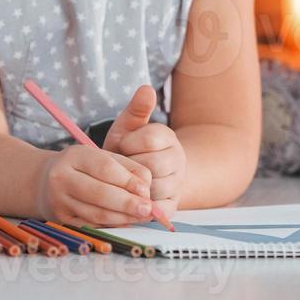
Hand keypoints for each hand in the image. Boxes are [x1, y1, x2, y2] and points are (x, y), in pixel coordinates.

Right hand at [36, 144, 154, 227]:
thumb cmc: (81, 167)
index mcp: (74, 156)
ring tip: (142, 217)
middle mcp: (62, 178)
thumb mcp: (101, 157)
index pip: (105, 168)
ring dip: (123, 218)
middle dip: (128, 203)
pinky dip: (111, 226)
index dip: (128, 181)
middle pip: (100, 193)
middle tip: (148, 209)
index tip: (146, 190)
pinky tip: (126, 224)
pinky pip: (90, 225)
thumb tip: (146, 188)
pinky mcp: (60, 220)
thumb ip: (127, 168)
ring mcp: (59, 201)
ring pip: (96, 213)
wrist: (44, 181)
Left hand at [102, 85, 187, 221]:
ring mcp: (177, 184)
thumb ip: (136, 110)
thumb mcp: (129, 128)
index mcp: (168, 137)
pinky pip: (156, 210)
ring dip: (132, 188)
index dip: (128, 144)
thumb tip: (146, 88)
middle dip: (129, 168)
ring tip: (123, 182)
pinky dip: (139, 208)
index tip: (122, 146)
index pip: (149, 139)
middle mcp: (178, 160)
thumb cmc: (130, 150)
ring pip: (152, 189)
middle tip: (121, 167)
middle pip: (151, 166)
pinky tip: (127, 201)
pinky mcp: (172, 206)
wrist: (145, 175)